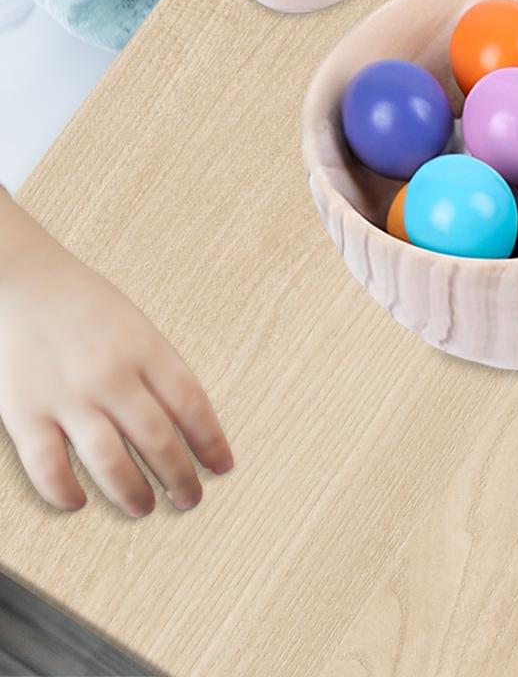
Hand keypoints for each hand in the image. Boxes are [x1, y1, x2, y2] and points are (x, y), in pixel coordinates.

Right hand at [0, 197, 231, 515]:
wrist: (25, 281)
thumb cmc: (87, 305)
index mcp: (146, 348)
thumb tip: (187, 423)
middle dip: (180, 477)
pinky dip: (65, 492)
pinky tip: (79, 501)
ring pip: (110, 462)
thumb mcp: (138, 327)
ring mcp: (67, 396)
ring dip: (132, 493)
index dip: (211, 441)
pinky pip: (48, 467)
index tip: (222, 466)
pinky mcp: (24, 413)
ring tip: (145, 507)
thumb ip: (159, 372)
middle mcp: (111, 374)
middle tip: (190, 499)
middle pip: (157, 439)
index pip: (192, 404)